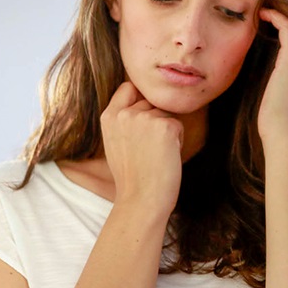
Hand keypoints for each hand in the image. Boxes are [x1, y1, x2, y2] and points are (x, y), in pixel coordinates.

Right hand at [100, 81, 183, 214]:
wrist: (141, 200)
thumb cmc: (132, 176)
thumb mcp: (116, 142)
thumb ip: (124, 120)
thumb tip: (142, 99)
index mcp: (108, 116)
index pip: (128, 87)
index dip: (140, 98)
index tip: (144, 117)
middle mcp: (124, 114)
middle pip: (151, 102)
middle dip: (156, 119)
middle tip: (149, 149)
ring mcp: (144, 118)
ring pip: (166, 113)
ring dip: (167, 130)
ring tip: (156, 154)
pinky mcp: (165, 126)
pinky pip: (178, 125)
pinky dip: (178, 140)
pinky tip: (165, 157)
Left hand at [257, 7, 287, 144]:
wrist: (280, 129)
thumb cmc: (272, 114)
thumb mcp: (269, 87)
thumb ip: (268, 72)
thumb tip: (254, 66)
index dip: (282, 18)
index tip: (265, 10)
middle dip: (283, 8)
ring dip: (279, 8)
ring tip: (264, 0)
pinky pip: (287, 27)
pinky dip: (276, 17)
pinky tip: (262, 14)